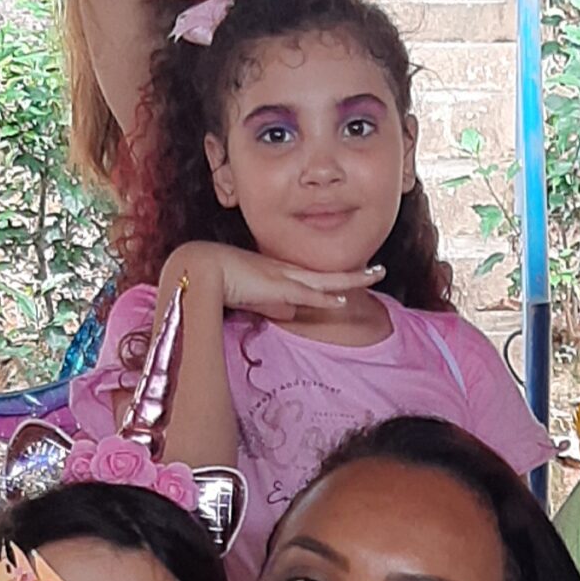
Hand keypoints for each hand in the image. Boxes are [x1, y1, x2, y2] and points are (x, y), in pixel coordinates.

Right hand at [170, 242, 384, 321]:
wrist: (200, 268)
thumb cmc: (221, 280)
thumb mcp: (252, 296)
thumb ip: (272, 305)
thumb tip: (292, 313)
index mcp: (280, 275)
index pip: (315, 279)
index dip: (337, 281)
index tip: (357, 280)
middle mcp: (286, 272)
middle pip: (329, 275)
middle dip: (355, 274)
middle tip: (379, 270)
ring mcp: (283, 277)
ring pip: (325, 279)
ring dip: (352, 279)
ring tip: (376, 274)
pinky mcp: (276, 286)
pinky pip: (306, 293)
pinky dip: (325, 297)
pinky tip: (343, 299)